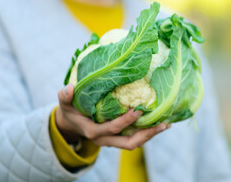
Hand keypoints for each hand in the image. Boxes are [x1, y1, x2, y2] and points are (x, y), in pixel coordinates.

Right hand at [56, 83, 170, 149]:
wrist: (71, 123)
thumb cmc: (70, 109)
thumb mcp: (64, 102)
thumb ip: (65, 96)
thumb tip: (70, 88)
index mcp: (93, 131)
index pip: (113, 128)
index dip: (126, 121)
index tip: (138, 109)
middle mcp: (105, 139)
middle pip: (129, 142)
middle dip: (147, 134)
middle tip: (162, 123)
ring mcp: (113, 140)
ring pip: (135, 142)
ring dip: (151, 134)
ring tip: (166, 124)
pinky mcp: (118, 137)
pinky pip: (135, 137)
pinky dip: (147, 132)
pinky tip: (160, 122)